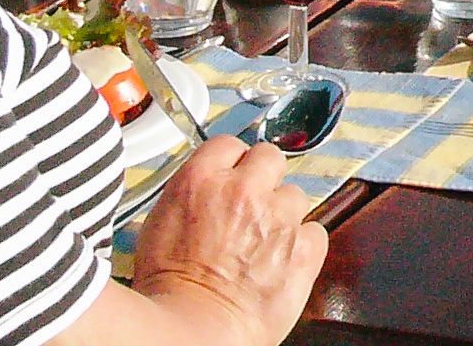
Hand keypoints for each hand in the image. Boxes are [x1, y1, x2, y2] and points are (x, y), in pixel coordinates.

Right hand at [130, 135, 326, 345]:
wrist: (190, 334)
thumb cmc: (166, 294)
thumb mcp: (157, 228)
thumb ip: (189, 196)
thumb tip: (201, 190)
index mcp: (201, 180)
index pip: (227, 145)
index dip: (230, 163)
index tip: (231, 177)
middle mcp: (244, 190)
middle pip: (270, 158)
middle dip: (263, 180)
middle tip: (251, 208)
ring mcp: (278, 217)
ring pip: (295, 196)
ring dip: (283, 215)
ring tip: (262, 245)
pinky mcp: (304, 247)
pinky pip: (316, 232)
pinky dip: (303, 246)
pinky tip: (281, 263)